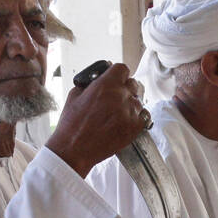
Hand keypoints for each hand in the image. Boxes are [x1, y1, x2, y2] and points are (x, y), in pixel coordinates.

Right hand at [45, 62, 146, 177]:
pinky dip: (138, 117)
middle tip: (117, 98)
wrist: (75, 149)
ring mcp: (129, 112)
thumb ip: (90, 82)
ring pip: (138, 101)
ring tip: (119, 114)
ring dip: (131, 104)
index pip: (123, 69)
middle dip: (125, 89)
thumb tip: (99, 77)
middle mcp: (120, 96)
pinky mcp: (134, 128)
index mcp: (105, 84)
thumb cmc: (72, 124)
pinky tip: (127, 120)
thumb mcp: (75, 94)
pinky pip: (145, 116)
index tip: (117, 79)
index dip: (119, 74)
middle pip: (133, 84)